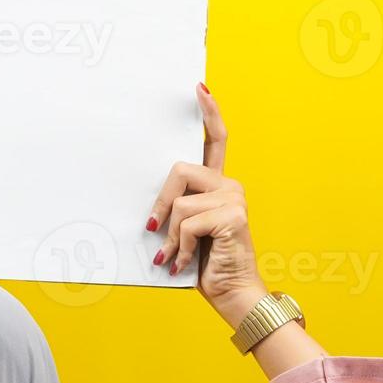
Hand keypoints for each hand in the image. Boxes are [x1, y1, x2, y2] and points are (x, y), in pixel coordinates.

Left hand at [145, 83, 269, 326]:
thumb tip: (149, 206)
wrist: (231, 294)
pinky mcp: (233, 216)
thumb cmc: (205, 264)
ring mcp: (234, 199)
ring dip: (170, 237)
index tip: (199, 88)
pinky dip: (180, 248)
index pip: (216, 140)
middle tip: (153, 230)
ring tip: (175, 257)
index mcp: (219, 185)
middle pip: (179, 170)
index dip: (209, 113)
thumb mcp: (185, 231)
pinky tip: (184, 263)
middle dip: (160, 203)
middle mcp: (230, 186)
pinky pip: (187, 223)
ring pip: (180, 203)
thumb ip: (176, 209)